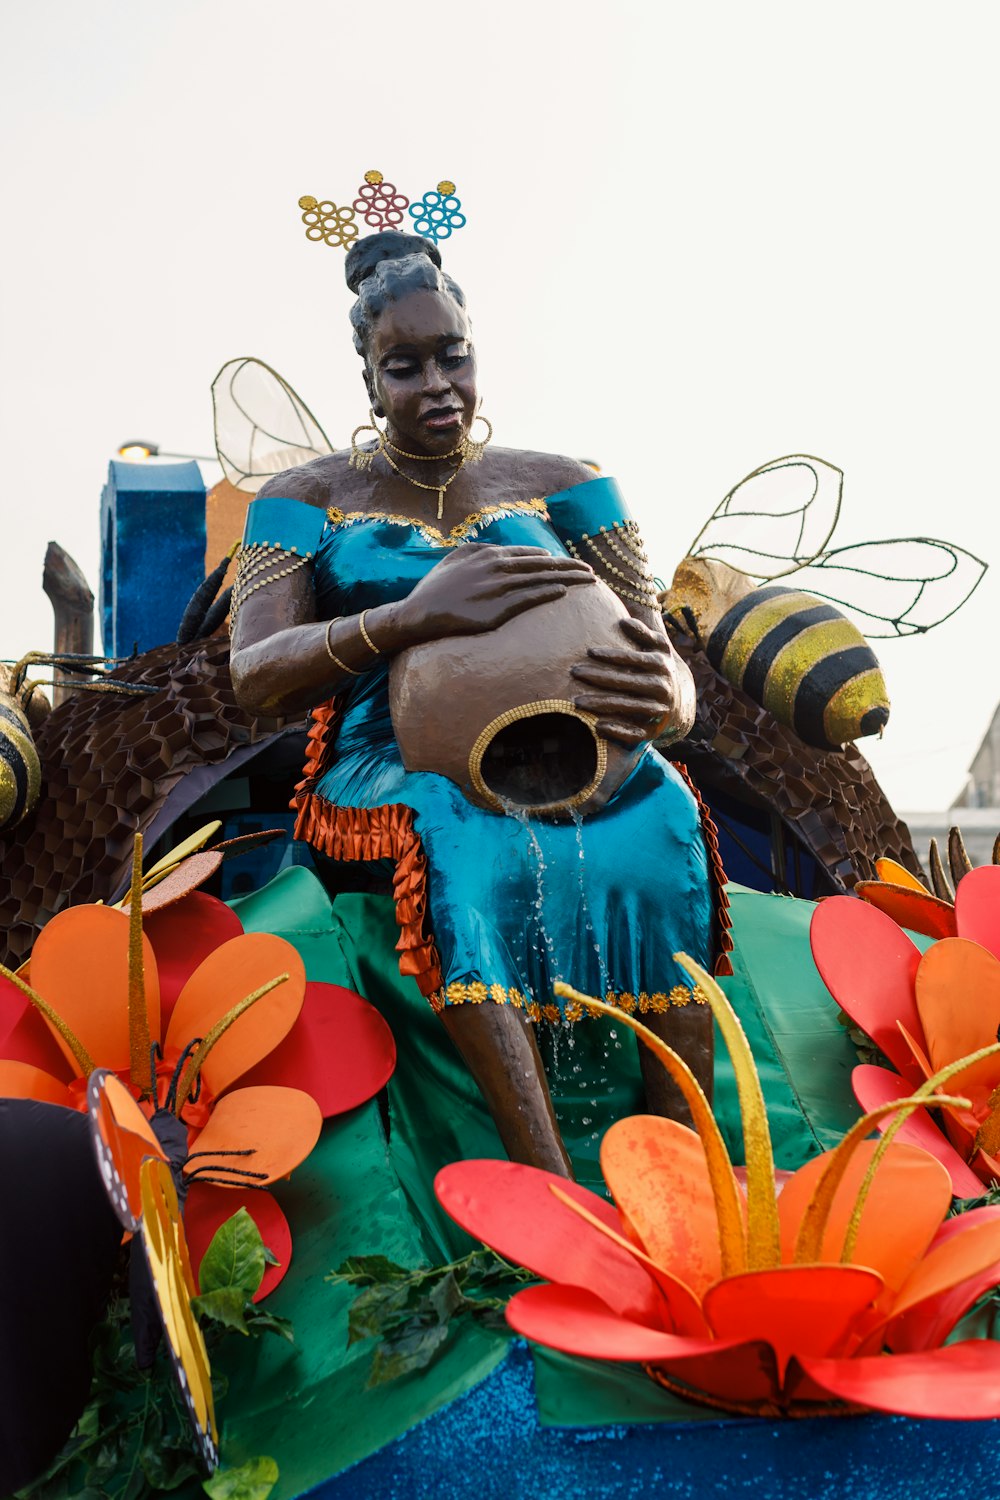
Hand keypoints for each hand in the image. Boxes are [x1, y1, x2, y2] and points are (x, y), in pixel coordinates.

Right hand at [392, 543, 594, 642]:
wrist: (419, 613)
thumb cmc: (435, 588)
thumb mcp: (454, 559)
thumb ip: (477, 549)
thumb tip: (495, 547)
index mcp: (490, 554)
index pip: (531, 555)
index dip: (554, 560)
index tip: (571, 564)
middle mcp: (497, 567)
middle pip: (544, 565)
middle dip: (571, 567)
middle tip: (591, 572)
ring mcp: (498, 588)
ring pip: (542, 579)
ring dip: (569, 579)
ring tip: (589, 581)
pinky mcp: (497, 610)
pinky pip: (529, 598)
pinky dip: (548, 593)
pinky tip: (563, 592)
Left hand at [571, 617, 696, 746]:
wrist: (677, 700)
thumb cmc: (658, 667)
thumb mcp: (658, 647)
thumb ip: (643, 632)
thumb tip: (623, 622)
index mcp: (661, 665)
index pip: (634, 659)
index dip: (612, 655)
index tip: (589, 651)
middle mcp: (662, 688)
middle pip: (627, 682)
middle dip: (599, 677)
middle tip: (575, 672)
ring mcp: (658, 710)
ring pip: (628, 707)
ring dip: (602, 705)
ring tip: (577, 701)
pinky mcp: (653, 731)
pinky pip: (635, 733)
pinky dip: (618, 731)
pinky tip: (597, 726)